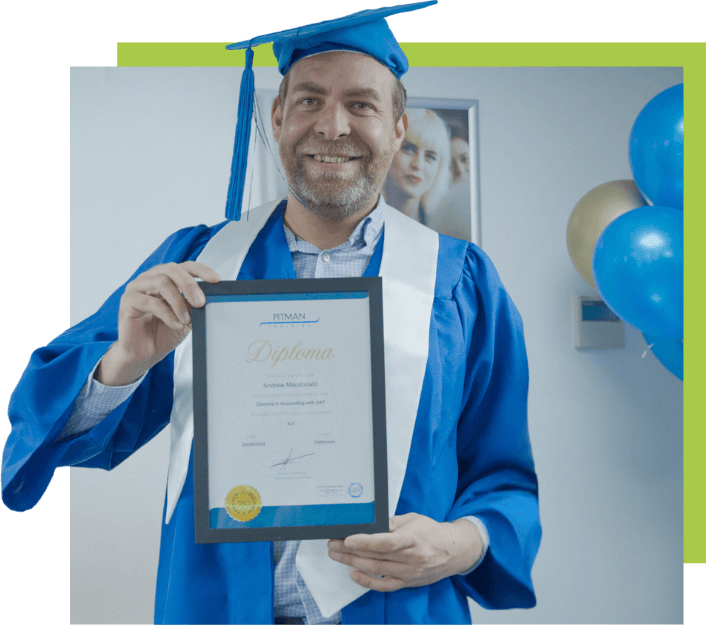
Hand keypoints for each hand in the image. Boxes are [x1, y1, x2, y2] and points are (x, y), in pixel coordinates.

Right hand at [96, 261, 219, 385]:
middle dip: (190, 285)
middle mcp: (151, 278)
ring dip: (178, 302)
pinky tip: (175, 324)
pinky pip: (150, 302)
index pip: (185, 266)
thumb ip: (195, 304)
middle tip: (201, 302)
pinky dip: (167, 314)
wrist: (145, 353)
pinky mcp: (128, 301)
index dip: (201, 270)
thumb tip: (209, 298)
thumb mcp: (187, 316)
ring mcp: (137, 287)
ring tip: (186, 320)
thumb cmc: (164, 332)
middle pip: (172, 269)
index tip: (216, 280)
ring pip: (161, 282)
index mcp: (166, 278)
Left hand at [327, 513, 481, 591]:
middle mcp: (410, 558)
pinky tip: (353, 574)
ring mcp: (408, 573)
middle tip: (333, 544)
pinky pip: (385, 586)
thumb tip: (369, 524)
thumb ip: (391, 523)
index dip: (365, 542)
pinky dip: (367, 581)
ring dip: (353, 562)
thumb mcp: (413, 519)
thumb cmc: (431, 532)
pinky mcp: (407, 582)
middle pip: (375, 556)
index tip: (347, 538)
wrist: (453, 551)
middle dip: (350, 551)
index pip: (386, 542)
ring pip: (376, 570)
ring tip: (336, 555)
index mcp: (413, 539)